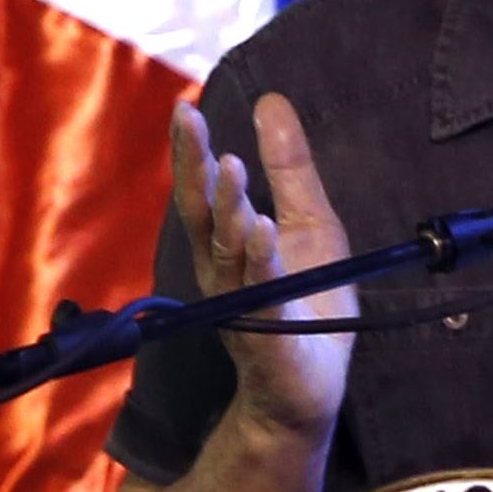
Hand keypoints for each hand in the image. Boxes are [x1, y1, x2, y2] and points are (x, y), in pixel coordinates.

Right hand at [171, 93, 355, 442]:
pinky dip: (260, 259)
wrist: (307, 390)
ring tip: (231, 165)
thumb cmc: (307, 303)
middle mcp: (222, 272)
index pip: (201, 192)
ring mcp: (242, 303)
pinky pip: (262, 292)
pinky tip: (261, 228)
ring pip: (228, 250)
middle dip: (193, 167)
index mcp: (225, 246)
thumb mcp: (308, 222)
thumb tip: (270, 101)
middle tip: (189, 120)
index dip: (191, 152)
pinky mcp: (270, 332)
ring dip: (228, 207)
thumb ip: (289, 168)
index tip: (184, 108)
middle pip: (200, 214)